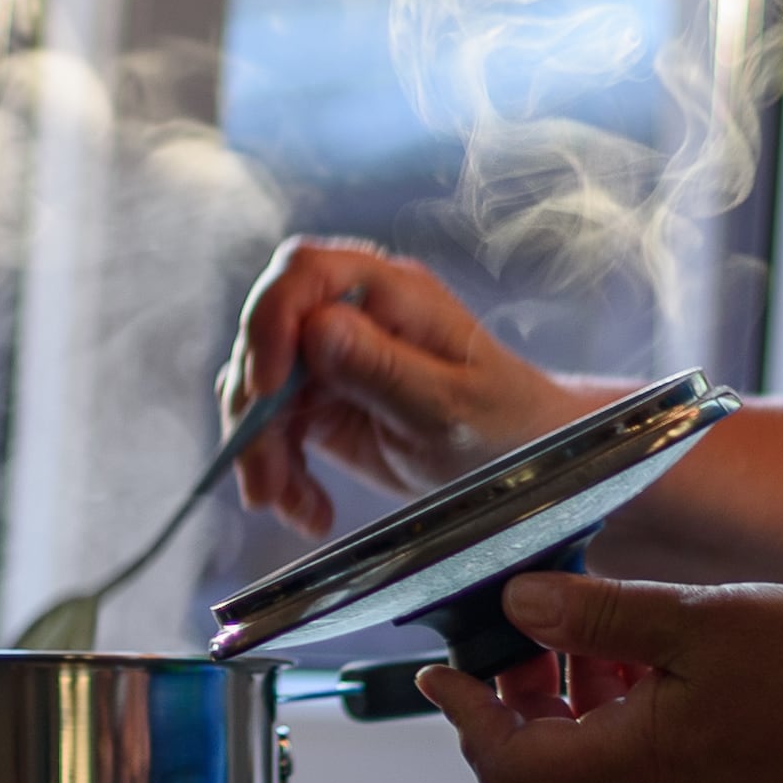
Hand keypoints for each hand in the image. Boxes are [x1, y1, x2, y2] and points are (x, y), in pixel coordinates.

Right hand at [219, 238, 610, 538]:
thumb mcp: (451, 409)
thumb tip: (316, 328)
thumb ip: (385, 369)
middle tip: (267, 480)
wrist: (526, 462)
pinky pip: (276, 428)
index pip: (304, 273)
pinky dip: (279, 471)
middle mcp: (355, 314)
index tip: (266, 387)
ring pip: (260, 388)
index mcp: (391, 292)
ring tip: (290, 506)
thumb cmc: (508, 427)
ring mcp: (335, 357)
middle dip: (256, 410)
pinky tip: (308, 510)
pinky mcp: (325, 402)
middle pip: (267, 335)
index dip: (270, 321)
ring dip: (262, 451)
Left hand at [425, 571, 782, 782]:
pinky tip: (661, 651)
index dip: (464, 720)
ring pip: (602, 756)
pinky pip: (652, 754)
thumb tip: (518, 608)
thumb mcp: (699, 621)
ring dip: (578, 696)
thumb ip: (602, 617)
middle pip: (549, 764)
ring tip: (598, 626)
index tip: (442, 671)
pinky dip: (629, 705)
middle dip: (519, 696)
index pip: (510, 768)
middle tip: (527, 629)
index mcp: (639, 763)